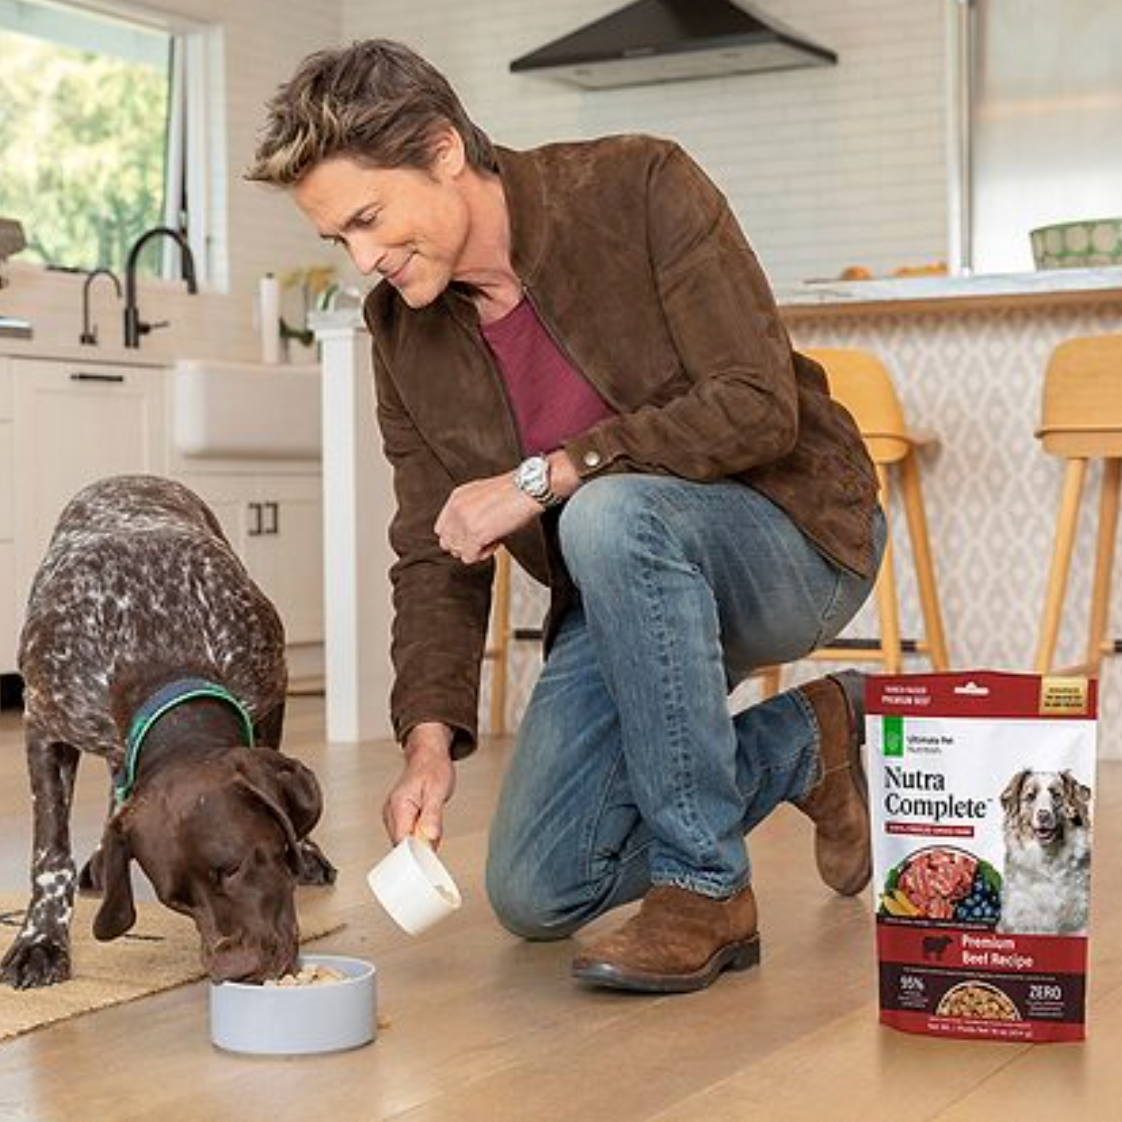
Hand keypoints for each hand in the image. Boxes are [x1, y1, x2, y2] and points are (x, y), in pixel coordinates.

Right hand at [382, 723, 456, 844]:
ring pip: (404, 840)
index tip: (430, 847)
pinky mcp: (396, 816)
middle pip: (402, 843)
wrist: (428, 757)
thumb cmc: (433, 769)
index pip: (401, 840)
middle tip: (434, 830)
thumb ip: (432, 816)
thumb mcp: (437, 791)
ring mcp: (392, 814)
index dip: (416, 848)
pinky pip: (406, 833)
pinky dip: (418, 833)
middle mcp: (391, 811)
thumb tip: (429, 836)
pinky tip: (426, 822)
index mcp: (399, 805)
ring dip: (420, 838)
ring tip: (430, 820)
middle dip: (420, 844)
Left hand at [435, 452, 579, 563]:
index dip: (458, 536)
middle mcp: (456, 509)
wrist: (529, 488)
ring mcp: (464, 522)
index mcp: (456, 498)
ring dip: (475, 550)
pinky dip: (483, 554)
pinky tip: (496, 542)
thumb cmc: (515, 491)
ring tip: (491, 539)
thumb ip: (469, 510)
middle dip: (465, 545)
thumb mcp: (483, 495)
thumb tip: (468, 531)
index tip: (473, 535)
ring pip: (457, 551)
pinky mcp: (476, 534)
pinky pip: (470, 557)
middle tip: (484, 539)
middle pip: (447, 542)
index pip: (442, 529)